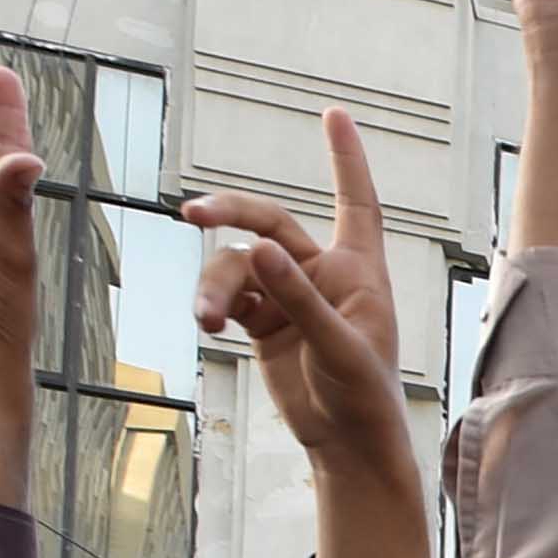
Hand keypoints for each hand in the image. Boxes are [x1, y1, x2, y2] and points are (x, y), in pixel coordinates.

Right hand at [185, 107, 408, 473]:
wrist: (347, 444)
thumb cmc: (364, 396)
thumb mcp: (338, 347)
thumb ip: (299, 300)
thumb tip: (260, 250)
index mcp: (359, 271)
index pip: (355, 202)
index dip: (345, 158)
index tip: (334, 113)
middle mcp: (323, 274)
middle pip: (268, 222)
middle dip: (230, 213)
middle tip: (193, 213)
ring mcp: (289, 296)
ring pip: (236, 266)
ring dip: (213, 286)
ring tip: (205, 320)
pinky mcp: (263, 321)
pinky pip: (226, 295)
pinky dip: (212, 303)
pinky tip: (208, 324)